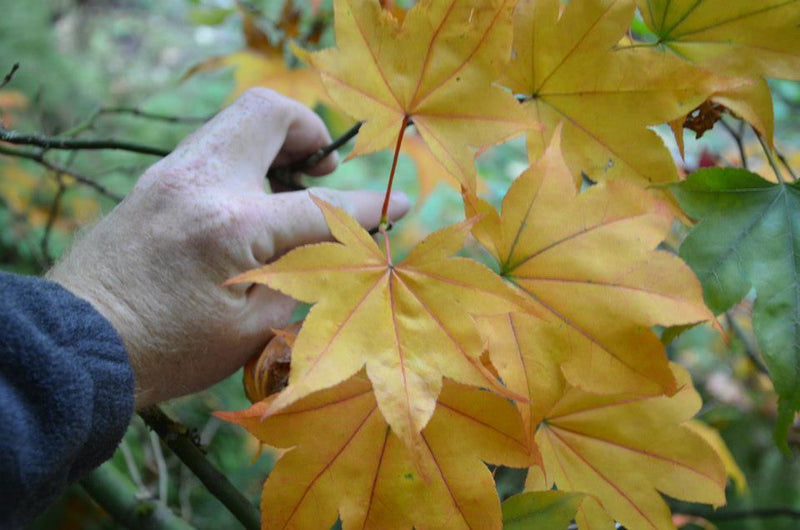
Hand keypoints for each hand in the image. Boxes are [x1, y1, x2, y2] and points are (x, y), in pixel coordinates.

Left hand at [48, 88, 408, 407]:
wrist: (80, 345)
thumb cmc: (166, 351)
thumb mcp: (251, 328)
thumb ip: (302, 277)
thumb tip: (336, 246)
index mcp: (232, 225)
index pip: (320, 203)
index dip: (370, 205)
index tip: (399, 204)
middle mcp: (201, 182)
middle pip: (270, 113)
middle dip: (311, 134)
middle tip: (322, 172)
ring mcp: (171, 174)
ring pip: (238, 121)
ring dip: (276, 145)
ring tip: (287, 192)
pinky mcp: (156, 181)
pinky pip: (214, 146)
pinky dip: (246, 161)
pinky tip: (249, 205)